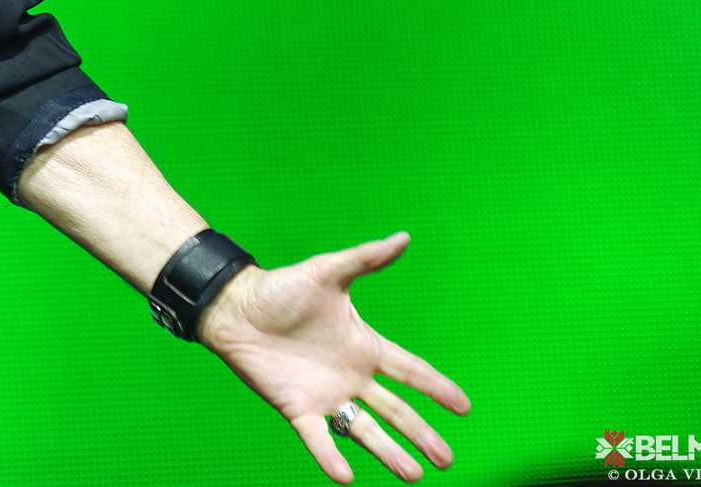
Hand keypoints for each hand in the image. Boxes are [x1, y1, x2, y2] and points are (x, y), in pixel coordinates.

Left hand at [199, 232, 469, 482]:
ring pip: (365, 430)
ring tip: (413, 476)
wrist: (235, 307)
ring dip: (389, 453)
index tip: (465, 407)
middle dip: (422, 435)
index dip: (437, 388)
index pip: (411, 371)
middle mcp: (351, 376)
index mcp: (364, 346)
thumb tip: (403, 237)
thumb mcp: (327, 272)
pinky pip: (319, 438)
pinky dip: (331, 458)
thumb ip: (366, 259)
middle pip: (396, 411)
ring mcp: (325, 394)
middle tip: (446, 461)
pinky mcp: (297, 407)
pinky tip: (346, 478)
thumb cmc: (281, 288)